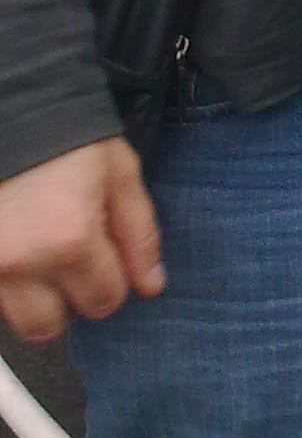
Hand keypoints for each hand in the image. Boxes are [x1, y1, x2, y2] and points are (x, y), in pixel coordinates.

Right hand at [0, 139, 164, 343]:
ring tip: (45, 256)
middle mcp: (22, 263)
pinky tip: (23, 250)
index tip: (106, 251)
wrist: (16, 110)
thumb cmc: (71, 138)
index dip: (113, 279)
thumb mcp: (120, 174)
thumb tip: (152, 286)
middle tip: (74, 260)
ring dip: (36, 299)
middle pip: (53, 326)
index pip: (104, 301)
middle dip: (71, 300)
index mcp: (69, 240)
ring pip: (16, 321)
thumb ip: (140, 234)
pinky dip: (10, 286)